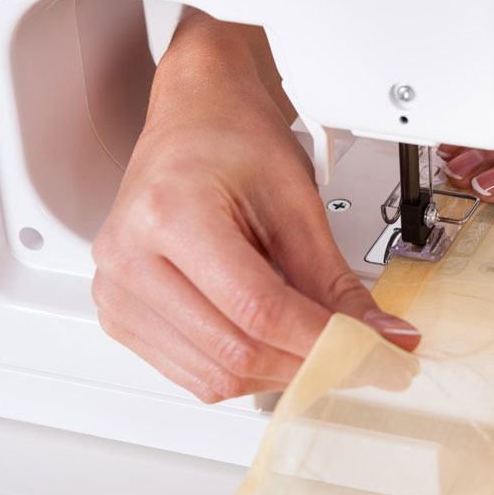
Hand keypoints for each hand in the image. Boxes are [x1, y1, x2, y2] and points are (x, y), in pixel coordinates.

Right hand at [92, 12, 418, 402]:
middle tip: (355, 355)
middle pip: (234, 352)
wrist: (194, 116)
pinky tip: (269, 343)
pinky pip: (192, 375)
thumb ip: (334, 280)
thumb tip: (377, 336)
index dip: (323, 341)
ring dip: (276, 374)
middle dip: (306, 363)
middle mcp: (128, 258)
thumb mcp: (296, 201)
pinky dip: (243, 371)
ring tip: (311, 343)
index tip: (371, 351)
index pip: (258, 310)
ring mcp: (116, 292)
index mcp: (169, 214)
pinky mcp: (119, 316)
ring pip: (213, 377)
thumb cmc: (232, 138)